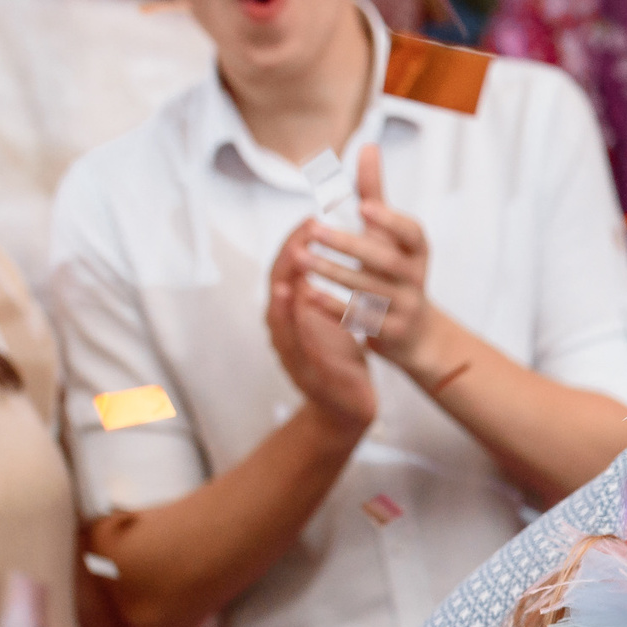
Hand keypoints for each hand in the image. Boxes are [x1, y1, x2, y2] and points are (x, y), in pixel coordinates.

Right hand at [266, 220, 376, 433]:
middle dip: (288, 264)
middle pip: (278, 289)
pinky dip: (300, 343)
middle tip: (302, 240)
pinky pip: (300, 358)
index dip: (296, 244)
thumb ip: (328, 282)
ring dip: (283, 306)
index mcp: (293, 311)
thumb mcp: (333, 313)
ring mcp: (292, 354)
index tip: (312, 219)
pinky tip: (307, 334)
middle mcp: (285, 329)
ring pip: (281, 326)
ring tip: (287, 284)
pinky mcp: (307, 378)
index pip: (289, 269)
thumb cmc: (339, 356)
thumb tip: (328, 245)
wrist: (348, 407)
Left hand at [291, 144, 438, 376]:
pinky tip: (307, 294)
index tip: (364, 207)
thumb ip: (376, 192)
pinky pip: (361, 320)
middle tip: (313, 230)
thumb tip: (368, 145)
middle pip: (385, 261)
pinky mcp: (391, 332)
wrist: (417, 333)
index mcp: (416, 250)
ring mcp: (404, 306)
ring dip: (333, 273)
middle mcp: (415, 277)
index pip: (410, 232)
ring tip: (300, 258)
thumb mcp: (390, 233)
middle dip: (349, 245)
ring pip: (369, 290)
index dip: (390, 220)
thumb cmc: (396, 270)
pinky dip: (334, 307)